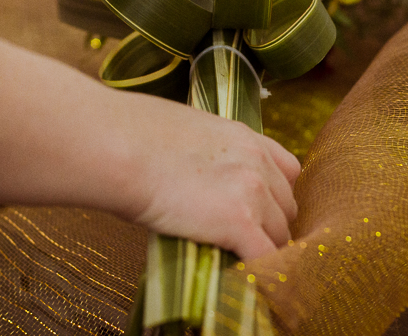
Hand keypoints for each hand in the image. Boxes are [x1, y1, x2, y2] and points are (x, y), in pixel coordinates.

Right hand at [130, 110, 300, 260]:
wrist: (120, 146)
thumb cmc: (133, 136)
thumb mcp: (187, 133)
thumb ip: (209, 154)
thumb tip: (198, 177)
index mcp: (246, 137)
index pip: (287, 171)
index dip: (274, 194)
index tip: (257, 209)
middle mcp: (258, 161)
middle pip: (287, 207)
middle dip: (268, 225)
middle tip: (240, 239)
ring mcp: (253, 191)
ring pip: (280, 235)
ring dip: (260, 249)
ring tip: (233, 259)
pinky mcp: (239, 222)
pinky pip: (264, 257)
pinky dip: (254, 270)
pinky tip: (234, 273)